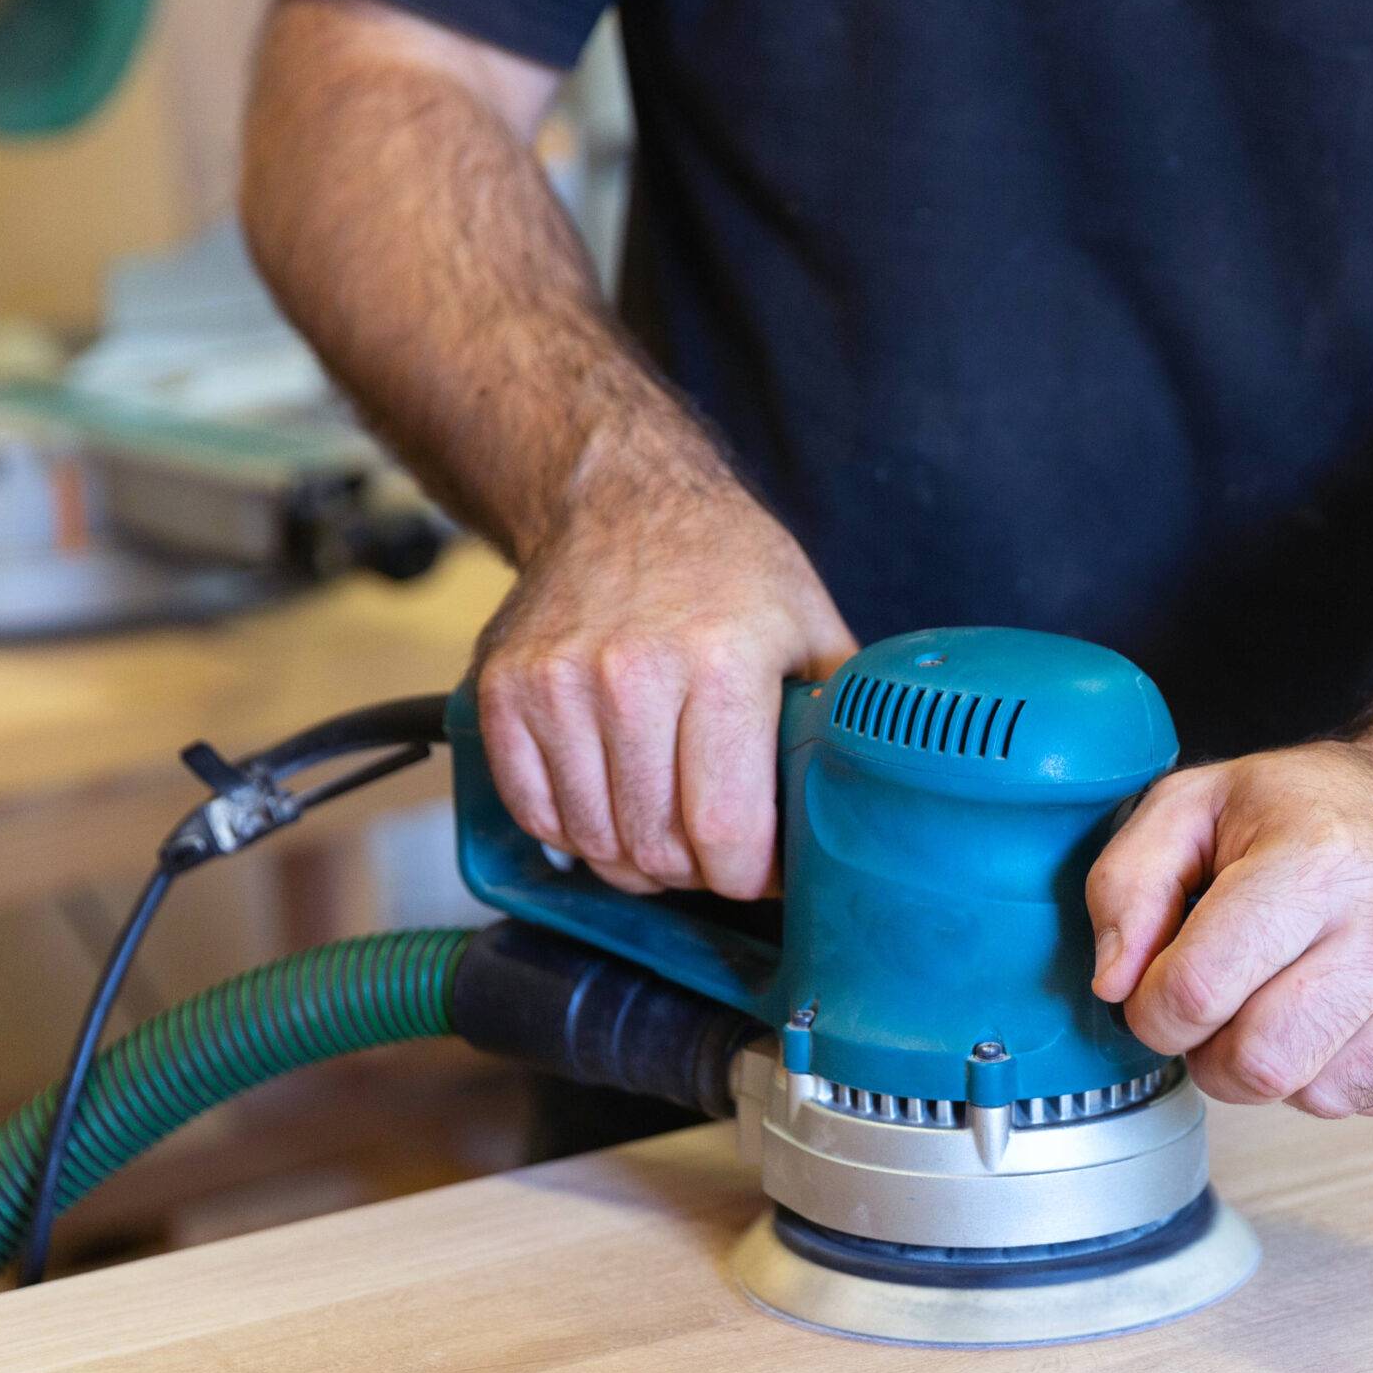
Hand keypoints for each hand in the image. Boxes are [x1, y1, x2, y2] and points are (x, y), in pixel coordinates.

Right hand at [475, 433, 855, 898]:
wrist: (617, 494)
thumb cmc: (726, 563)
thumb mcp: (810, 620)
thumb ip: (839, 712)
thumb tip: (870, 798)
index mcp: (720, 662)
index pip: (724, 829)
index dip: (750, 877)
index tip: (765, 873)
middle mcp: (629, 674)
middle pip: (656, 847)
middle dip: (698, 873)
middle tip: (718, 851)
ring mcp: (555, 684)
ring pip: (595, 841)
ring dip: (635, 859)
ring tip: (667, 828)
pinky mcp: (503, 691)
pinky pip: (536, 813)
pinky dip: (576, 833)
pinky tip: (612, 804)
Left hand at [1086, 733, 1372, 1116]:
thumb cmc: (1323, 808)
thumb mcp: (1198, 802)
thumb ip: (1127, 882)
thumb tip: (1114, 981)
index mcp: (1314, 859)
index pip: (1196, 992)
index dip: (1153, 1011)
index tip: (1164, 990)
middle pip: (1256, 1063)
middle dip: (1211, 1054)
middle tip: (1221, 1008)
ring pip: (1316, 1097)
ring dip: (1277, 1069)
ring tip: (1285, 1003)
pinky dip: (1340, 1076)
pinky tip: (1342, 1016)